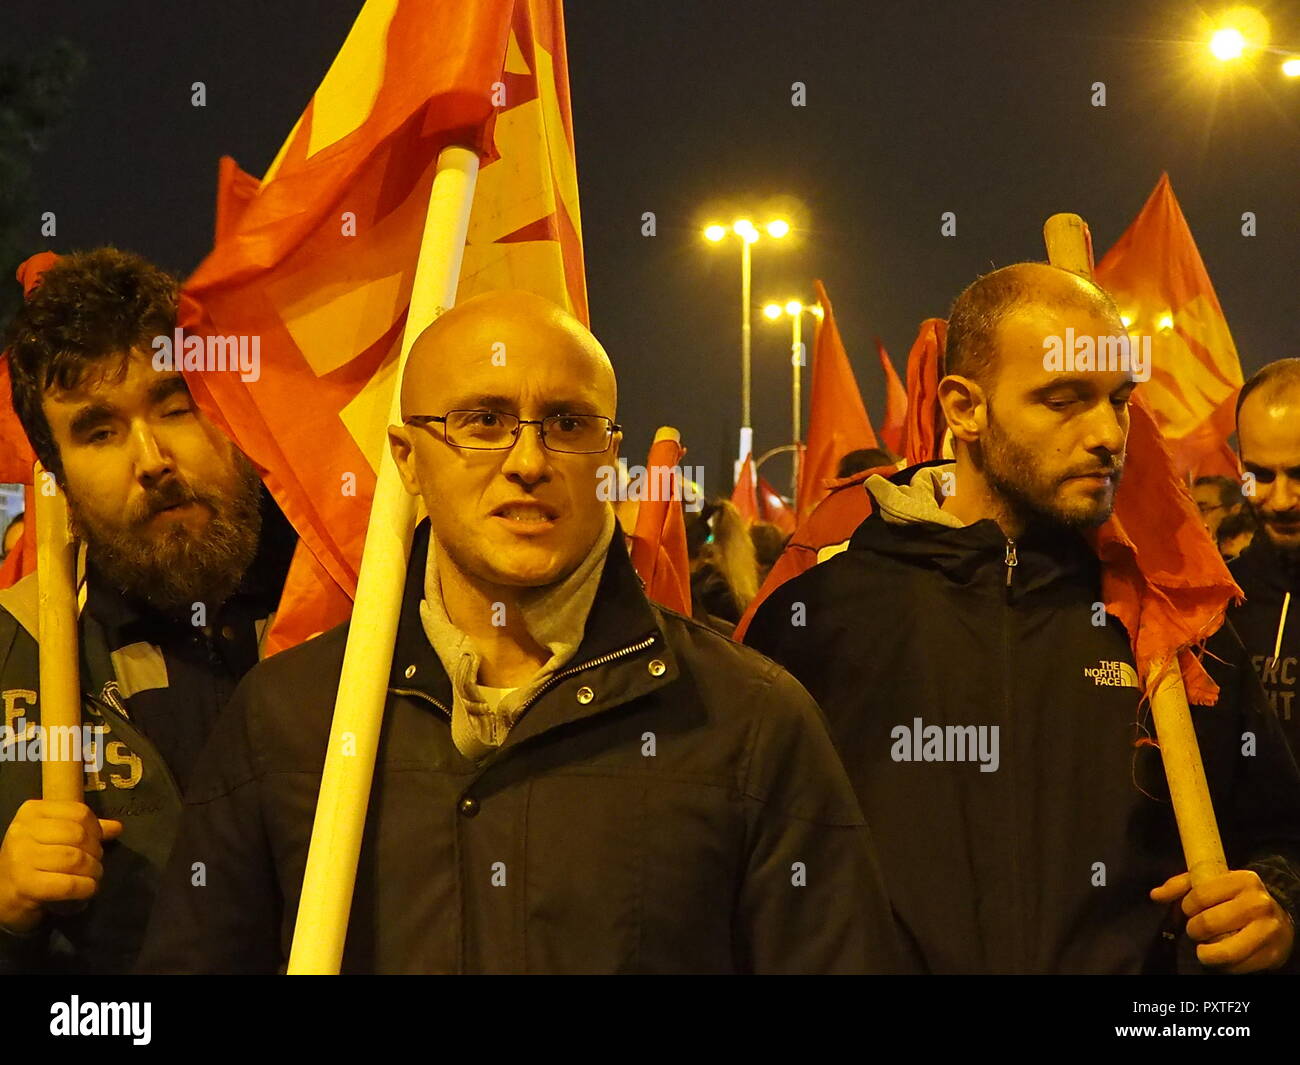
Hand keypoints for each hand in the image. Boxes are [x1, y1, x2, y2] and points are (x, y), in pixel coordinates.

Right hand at [0, 800, 121, 933]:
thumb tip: (117, 827)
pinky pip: (68, 884)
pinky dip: (85, 888)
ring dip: (93, 871)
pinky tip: (88, 890)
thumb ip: (84, 830)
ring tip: (93, 876)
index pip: (79, 812)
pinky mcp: (25, 885)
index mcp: (31, 812)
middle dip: (95, 851)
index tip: (96, 841)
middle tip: (95, 862)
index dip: (96, 829)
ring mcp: (21, 858)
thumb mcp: (54, 837)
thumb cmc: (32, 862)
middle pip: (78, 835)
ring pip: (75, 859)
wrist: (2, 894)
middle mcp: (22, 831)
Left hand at [1151, 869, 1294, 972]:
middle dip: (1194, 930)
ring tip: (1206, 946)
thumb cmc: (1235, 900)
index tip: (1191, 910)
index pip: (1199, 896)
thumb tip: (1155, 895)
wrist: (1278, 921)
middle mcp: (1258, 904)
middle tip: (1198, 930)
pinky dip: (1222, 966)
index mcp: (1243, 880)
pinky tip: (1223, 955)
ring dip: (1206, 952)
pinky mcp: (1271, 956)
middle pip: (1207, 923)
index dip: (1187, 907)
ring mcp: (1268, 931)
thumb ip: (1180, 886)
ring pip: (1223, 951)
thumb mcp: (1211, 884)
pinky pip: (1236, 968)